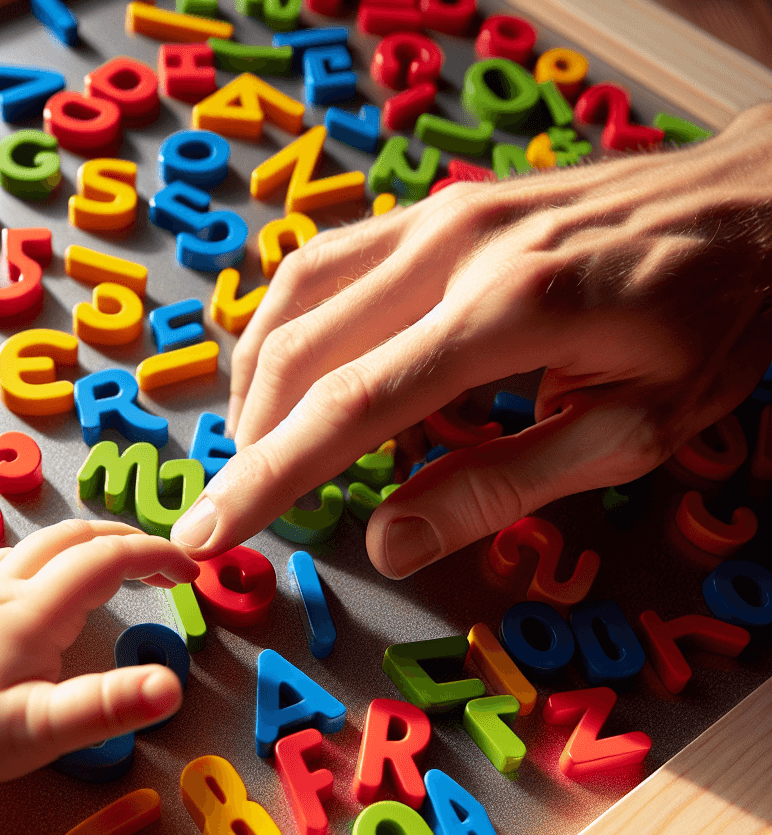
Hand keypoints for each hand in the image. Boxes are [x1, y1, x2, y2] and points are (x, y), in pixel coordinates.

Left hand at [0, 519, 199, 786]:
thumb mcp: (37, 731)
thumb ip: (107, 706)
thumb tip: (172, 685)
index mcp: (35, 609)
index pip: (109, 559)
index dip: (157, 556)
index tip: (193, 569)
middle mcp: (6, 585)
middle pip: (76, 536)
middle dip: (130, 540)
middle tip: (166, 564)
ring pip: (43, 542)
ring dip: (92, 543)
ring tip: (120, 565)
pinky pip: (15, 558)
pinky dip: (54, 556)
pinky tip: (48, 582)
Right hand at [171, 104, 771, 576]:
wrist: (753, 201)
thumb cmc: (710, 322)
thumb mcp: (632, 431)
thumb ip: (503, 486)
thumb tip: (391, 540)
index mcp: (509, 312)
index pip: (351, 406)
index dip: (270, 477)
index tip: (210, 532)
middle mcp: (454, 250)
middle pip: (303, 349)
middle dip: (248, 441)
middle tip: (226, 507)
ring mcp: (439, 217)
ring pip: (296, 295)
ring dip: (256, 381)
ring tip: (252, 450)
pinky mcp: (437, 208)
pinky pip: (328, 262)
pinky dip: (288, 326)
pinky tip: (289, 371)